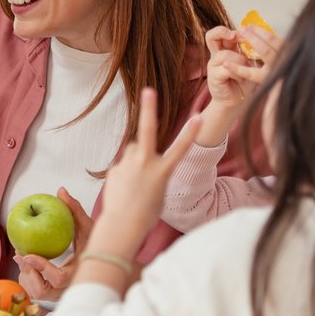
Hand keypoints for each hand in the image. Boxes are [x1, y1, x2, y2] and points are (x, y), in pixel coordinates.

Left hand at [14, 187, 92, 301]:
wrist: (103, 268)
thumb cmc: (95, 245)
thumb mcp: (88, 227)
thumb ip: (75, 210)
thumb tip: (61, 191)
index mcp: (79, 274)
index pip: (58, 278)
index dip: (42, 268)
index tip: (28, 254)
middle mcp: (69, 289)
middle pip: (42, 290)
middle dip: (29, 272)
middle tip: (20, 254)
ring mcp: (60, 296)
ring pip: (36, 293)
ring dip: (27, 275)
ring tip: (23, 256)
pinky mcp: (52, 297)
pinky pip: (34, 292)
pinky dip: (28, 278)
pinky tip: (27, 263)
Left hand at [91, 89, 201, 249]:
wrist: (122, 225)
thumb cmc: (147, 213)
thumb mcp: (158, 191)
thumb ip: (152, 169)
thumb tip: (137, 155)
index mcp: (162, 172)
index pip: (180, 150)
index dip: (191, 134)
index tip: (198, 118)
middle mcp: (145, 164)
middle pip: (147, 131)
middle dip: (149, 109)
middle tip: (148, 90)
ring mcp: (128, 165)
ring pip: (134, 151)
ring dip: (136, 158)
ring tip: (136, 182)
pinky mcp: (115, 168)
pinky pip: (124, 165)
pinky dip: (126, 172)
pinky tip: (125, 189)